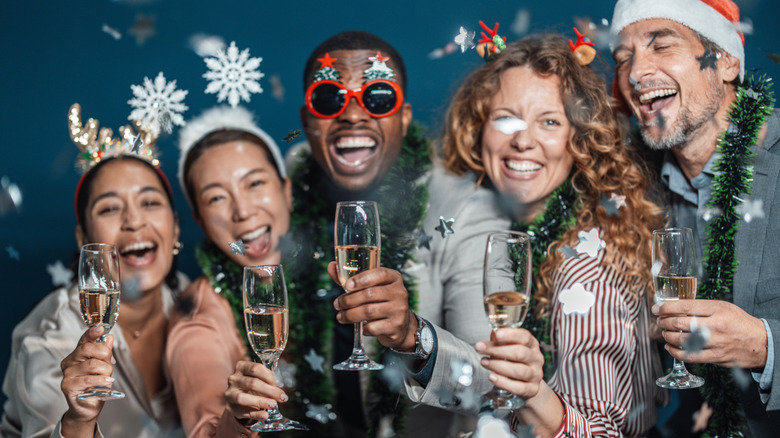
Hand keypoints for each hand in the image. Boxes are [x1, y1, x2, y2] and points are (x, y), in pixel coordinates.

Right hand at [59, 326, 114, 433]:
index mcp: (78, 354)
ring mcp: (67, 373)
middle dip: (105, 354)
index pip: (84, 339)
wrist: (87, 408)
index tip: (101, 328)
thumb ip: (105, 352)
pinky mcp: (67, 386)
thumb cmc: (95, 386)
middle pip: (88, 348)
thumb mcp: (103, 367)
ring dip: (106, 370)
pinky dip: (102, 380)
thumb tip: (109, 337)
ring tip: (108, 377)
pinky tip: (107, 382)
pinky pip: (89, 379)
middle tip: (110, 363)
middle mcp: (70, 361)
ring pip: (92, 364)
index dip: (92, 332)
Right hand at [225, 360, 287, 422]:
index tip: (279, 384)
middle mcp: (233, 379)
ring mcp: (230, 394)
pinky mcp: (231, 408)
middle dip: (270, 390)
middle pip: (252, 383)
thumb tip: (280, 386)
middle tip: (282, 397)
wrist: (238, 397)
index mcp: (241, 367)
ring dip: (261, 401)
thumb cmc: (251, 384)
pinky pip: (244, 412)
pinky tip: (265, 415)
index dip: (269, 376)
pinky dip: (256, 414)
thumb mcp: (258, 377)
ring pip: (243, 397)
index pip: (255, 368)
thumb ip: (268, 379)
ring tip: (273, 405)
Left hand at [328, 262, 415, 350]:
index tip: (346, 285)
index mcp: (394, 278)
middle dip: (349, 300)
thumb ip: (350, 278)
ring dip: (350, 315)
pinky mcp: (396, 326)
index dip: (362, 278)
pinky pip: (373, 327)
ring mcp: (399, 309)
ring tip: (341, 316)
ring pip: (369, 311)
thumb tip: (331, 266)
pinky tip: (360, 326)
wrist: (400, 324)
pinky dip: (363, 327)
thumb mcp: (370, 287)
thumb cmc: (381, 301)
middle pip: (370, 294)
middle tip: (337, 304)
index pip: (380, 273)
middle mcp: (399, 292)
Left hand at [475, 328, 544, 399]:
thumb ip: (501, 340)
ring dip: (498, 366)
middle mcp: (536, 358)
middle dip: (497, 350)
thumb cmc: (516, 360)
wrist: (529, 383)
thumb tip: (494, 332)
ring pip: (518, 371)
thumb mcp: (509, 347)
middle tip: (479, 348)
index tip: (497, 334)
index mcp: (532, 344)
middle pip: (520, 353)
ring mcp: (535, 375)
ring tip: (483, 362)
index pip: (524, 337)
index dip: (510, 335)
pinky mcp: (532, 389)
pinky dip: (503, 382)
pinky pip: (518, 387)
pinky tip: (492, 377)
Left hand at [653, 299, 767, 367]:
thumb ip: (701, 307)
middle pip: (679, 323)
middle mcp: (715, 325)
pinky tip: (670, 347)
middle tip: (660, 321)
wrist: (760, 342)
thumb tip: (675, 307)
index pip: (684, 306)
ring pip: (681, 340)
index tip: (657, 309)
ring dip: (667, 336)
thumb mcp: (723, 307)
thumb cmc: (738, 322)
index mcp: (717, 309)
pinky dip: (675, 352)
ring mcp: (714, 343)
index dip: (666, 308)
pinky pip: (689, 356)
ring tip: (665, 332)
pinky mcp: (715, 357)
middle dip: (664, 322)